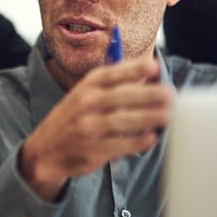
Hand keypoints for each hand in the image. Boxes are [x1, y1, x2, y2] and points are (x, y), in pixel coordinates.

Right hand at [18, 55, 172, 201]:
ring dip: (149, 117)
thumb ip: (114, 84)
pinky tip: (151, 137)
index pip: (112, 74)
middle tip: (171, 95)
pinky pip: (121, 144)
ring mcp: (89, 127)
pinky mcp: (94, 149)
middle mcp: (86, 104)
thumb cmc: (74, 117)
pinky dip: (138, 141)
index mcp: (86, 87)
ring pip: (124, 120)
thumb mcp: (85, 94)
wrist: (46, 150)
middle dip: (149, 95)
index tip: (154, 67)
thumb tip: (149, 73)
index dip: (134, 69)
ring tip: (168, 115)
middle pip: (122, 96)